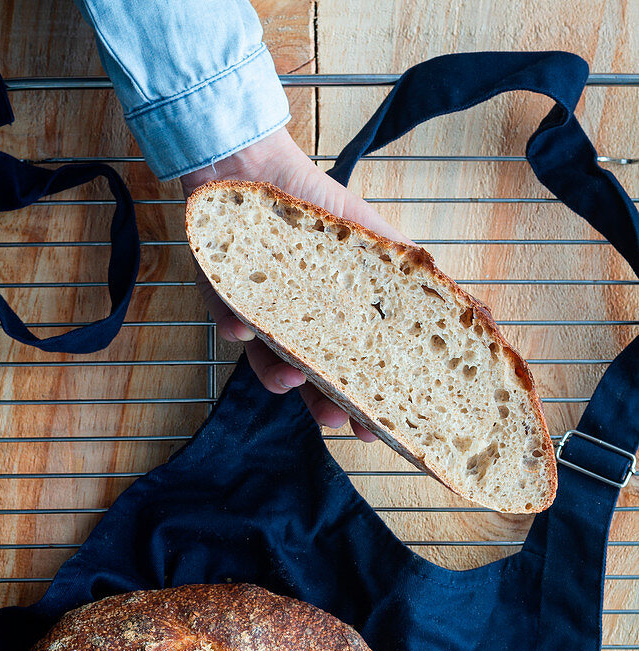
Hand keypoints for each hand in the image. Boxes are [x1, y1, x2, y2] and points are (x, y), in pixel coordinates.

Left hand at [180, 128, 414, 438]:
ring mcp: (255, 317)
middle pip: (309, 381)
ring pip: (265, 362)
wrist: (252, 163)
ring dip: (276, 377)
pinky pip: (224, 317)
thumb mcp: (378, 245)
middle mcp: (293, 328)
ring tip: (291, 378)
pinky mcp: (218, 297)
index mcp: (332, 323)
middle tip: (340, 419)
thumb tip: (489, 316)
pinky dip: (234, 325)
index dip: (362, 405)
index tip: (376, 431)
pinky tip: (242, 329)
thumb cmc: (315, 206)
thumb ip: (423, 282)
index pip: (349, 374)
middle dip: (323, 404)